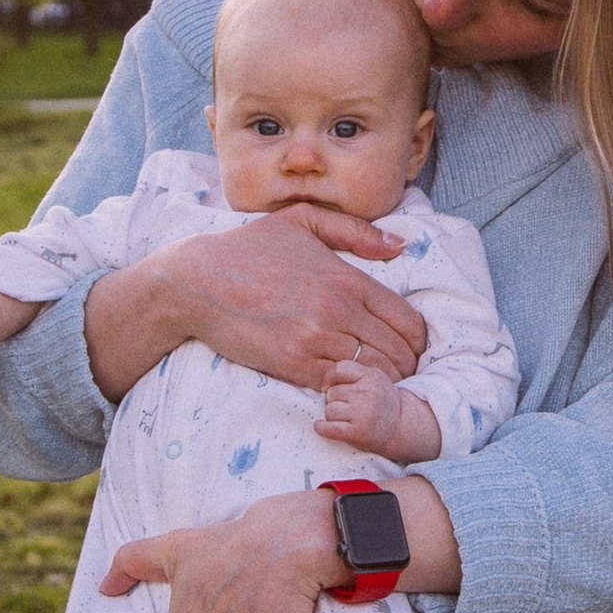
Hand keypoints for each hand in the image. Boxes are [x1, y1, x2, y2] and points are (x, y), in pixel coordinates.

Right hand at [85, 206, 428, 400]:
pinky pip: (340, 386)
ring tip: (373, 381)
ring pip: (374, 375)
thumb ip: (355, 232)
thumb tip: (401, 246)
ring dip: (380, 381)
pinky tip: (344, 384)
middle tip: (396, 370)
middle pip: (399, 354)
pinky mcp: (292, 365)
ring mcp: (315, 341)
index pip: (409, 323)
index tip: (407, 347)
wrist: (196, 282)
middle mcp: (338, 311)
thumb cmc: (249, 250)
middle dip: (405, 366)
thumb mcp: (302, 223)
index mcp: (347, 280)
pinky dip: (350, 389)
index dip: (417, 341)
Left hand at [316, 359, 441, 463]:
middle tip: (347, 407)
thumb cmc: (381, 401)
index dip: (329, 378)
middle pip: (332, 393)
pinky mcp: (357, 432)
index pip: (339, 369)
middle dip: (335, 400)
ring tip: (345, 418)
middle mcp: (367, 393)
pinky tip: (321, 426)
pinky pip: (329, 428)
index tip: (328, 387)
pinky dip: (321, 428)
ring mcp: (363, 413)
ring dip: (332, 415)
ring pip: (329, 410)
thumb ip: (354, 374)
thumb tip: (325, 384)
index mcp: (370, 376)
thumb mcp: (375, 379)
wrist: (400, 426)